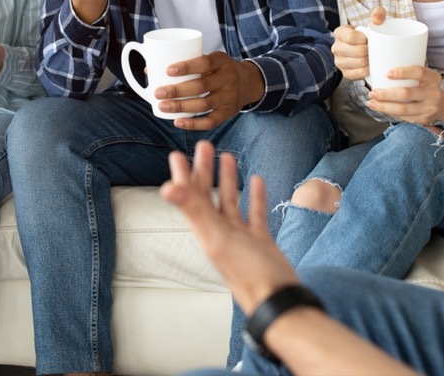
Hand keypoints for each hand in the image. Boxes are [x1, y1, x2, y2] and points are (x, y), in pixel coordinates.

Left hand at [155, 51, 264, 130]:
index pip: (204, 63)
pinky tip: (178, 122)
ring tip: (162, 107)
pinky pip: (211, 121)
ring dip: (181, 107)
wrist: (248, 81)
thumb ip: (184, 63)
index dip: (186, 67)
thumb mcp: (208, 59)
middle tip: (158, 93)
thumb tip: (148, 71)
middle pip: (201, 86)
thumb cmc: (218, 69)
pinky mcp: (229, 112)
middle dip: (177, 91)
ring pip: (204, 104)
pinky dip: (193, 124)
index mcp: (221, 61)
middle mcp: (228, 78)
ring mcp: (230, 96)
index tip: (167, 71)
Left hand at [160, 140, 299, 314]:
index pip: (189, 196)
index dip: (182, 176)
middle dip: (204, 170)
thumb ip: (193, 210)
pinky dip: (254, 196)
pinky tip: (256, 181)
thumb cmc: (246, 271)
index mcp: (205, 230)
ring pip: (230, 201)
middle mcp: (219, 232)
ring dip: (228, 180)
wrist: (276, 297)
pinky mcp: (260, 241)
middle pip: (208, 195)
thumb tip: (166, 188)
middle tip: (205, 146)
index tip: (177, 155)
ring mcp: (240, 236)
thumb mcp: (216, 236)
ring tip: (228, 156)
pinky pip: (254, 213)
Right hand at [331, 6, 385, 80]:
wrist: (367, 47)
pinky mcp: (345, 73)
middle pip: (357, 52)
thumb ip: (378, 14)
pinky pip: (358, 74)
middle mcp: (336, 47)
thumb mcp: (375, 19)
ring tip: (373, 56)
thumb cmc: (370, 32)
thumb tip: (376, 20)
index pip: (351, 37)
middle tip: (375, 49)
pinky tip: (370, 66)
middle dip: (370, 51)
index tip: (369, 39)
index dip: (364, 39)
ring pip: (359, 63)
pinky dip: (367, 71)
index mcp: (339, 32)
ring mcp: (339, 62)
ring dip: (370, 61)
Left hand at [366, 66, 443, 124]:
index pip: (419, 72)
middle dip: (386, 94)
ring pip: (403, 109)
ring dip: (384, 106)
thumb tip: (381, 65)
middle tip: (372, 92)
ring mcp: (430, 108)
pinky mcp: (424, 120)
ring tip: (371, 103)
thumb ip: (410, 72)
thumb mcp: (424, 77)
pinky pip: (403, 117)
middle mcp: (434, 94)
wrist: (442, 105)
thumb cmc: (424, 86)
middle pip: (407, 93)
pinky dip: (390, 113)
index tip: (387, 73)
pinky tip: (381, 109)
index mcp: (433, 78)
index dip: (402, 72)